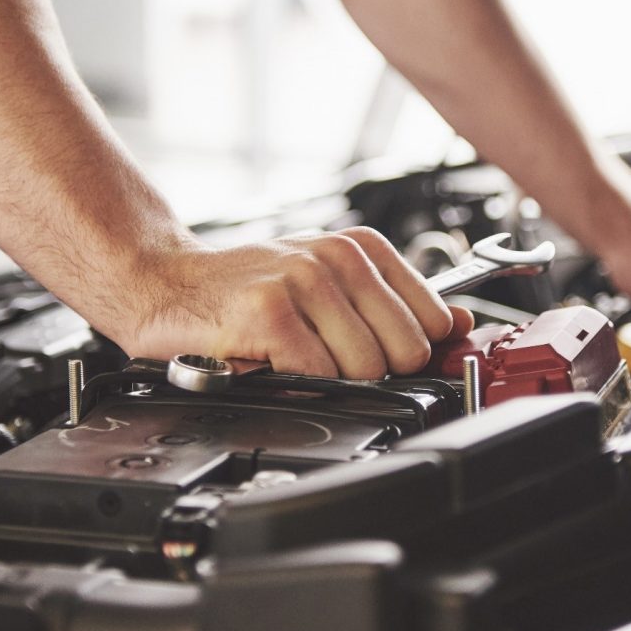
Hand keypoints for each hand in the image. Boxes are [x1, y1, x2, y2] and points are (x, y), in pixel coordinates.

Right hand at [124, 226, 470, 377]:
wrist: (168, 284)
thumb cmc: (248, 290)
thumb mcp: (330, 285)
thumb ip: (397, 306)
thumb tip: (462, 324)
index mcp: (362, 248)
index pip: (434, 320)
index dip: (408, 351)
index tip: (377, 354)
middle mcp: (338, 257)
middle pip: (406, 351)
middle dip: (371, 370)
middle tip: (326, 356)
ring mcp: (304, 281)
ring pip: (366, 368)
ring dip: (329, 378)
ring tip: (295, 355)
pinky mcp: (270, 313)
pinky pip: (319, 375)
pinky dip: (297, 383)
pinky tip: (272, 362)